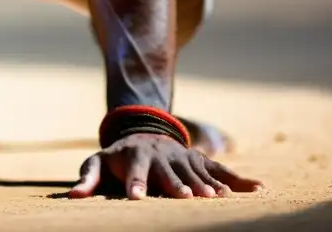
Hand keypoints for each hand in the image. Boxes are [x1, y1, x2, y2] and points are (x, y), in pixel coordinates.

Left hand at [69, 133, 262, 199]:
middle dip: (177, 184)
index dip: (136, 184)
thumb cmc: (118, 158)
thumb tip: (72, 196)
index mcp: (134, 157)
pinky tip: (258, 188)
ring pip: (196, 171)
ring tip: (218, 198)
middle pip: (169, 171)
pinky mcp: (200, 161)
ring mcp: (182, 157)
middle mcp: (161, 155)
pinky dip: (239, 179)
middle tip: (186, 197)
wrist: (142, 133)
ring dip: (207, 184)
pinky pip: (221, 170)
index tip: (136, 198)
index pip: (134, 171)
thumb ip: (87, 178)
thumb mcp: (98, 163)